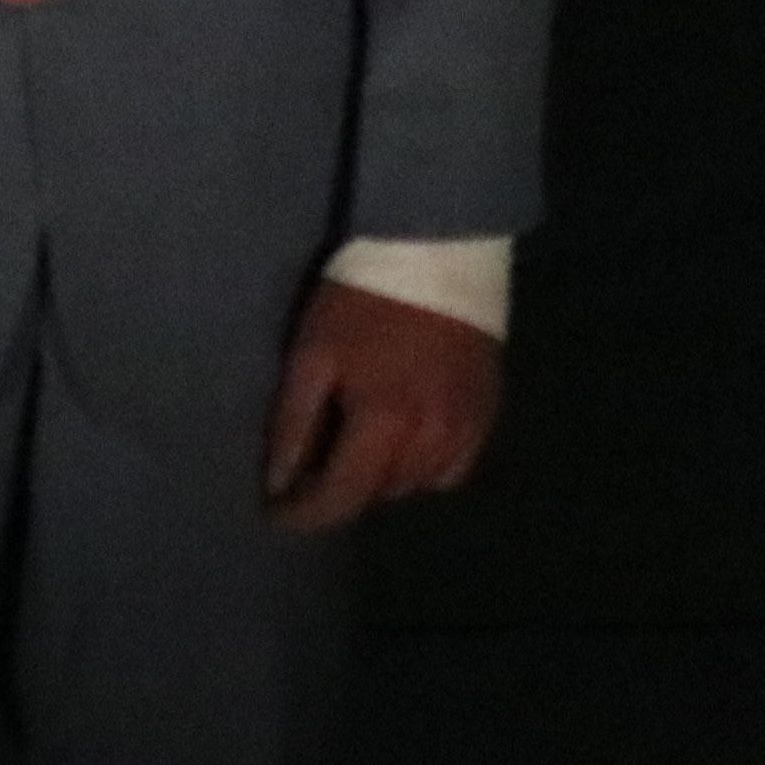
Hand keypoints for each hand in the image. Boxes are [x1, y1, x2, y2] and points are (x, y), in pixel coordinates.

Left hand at [259, 284, 497, 529]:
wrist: (439, 250)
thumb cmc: (363, 297)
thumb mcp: (313, 353)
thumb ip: (293, 423)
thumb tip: (278, 482)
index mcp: (385, 423)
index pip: (340, 498)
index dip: (304, 515)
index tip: (276, 514)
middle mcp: (432, 439)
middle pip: (378, 494)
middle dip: (341, 491)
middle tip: (311, 470)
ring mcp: (468, 429)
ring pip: (417, 485)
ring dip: (381, 479)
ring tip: (356, 452)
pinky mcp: (489, 414)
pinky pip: (453, 469)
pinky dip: (425, 468)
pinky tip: (406, 441)